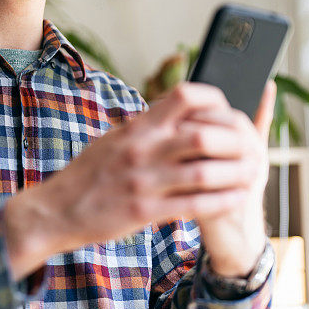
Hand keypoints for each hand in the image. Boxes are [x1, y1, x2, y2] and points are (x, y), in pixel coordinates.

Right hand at [3, 82, 264, 279]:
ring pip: (205, 173)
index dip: (214, 100)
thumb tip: (180, 113)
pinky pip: (194, 205)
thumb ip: (147, 127)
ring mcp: (143, 182)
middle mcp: (141, 149)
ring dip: (236, 174)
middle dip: (236, 142)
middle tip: (253, 147)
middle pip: (203, 136)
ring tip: (254, 174)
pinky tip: (238, 199)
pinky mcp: (144, 212)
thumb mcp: (114, 139)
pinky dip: (222, 201)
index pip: (184, 97)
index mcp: (136, 127)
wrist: (54, 211)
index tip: (228, 110)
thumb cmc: (88, 174)